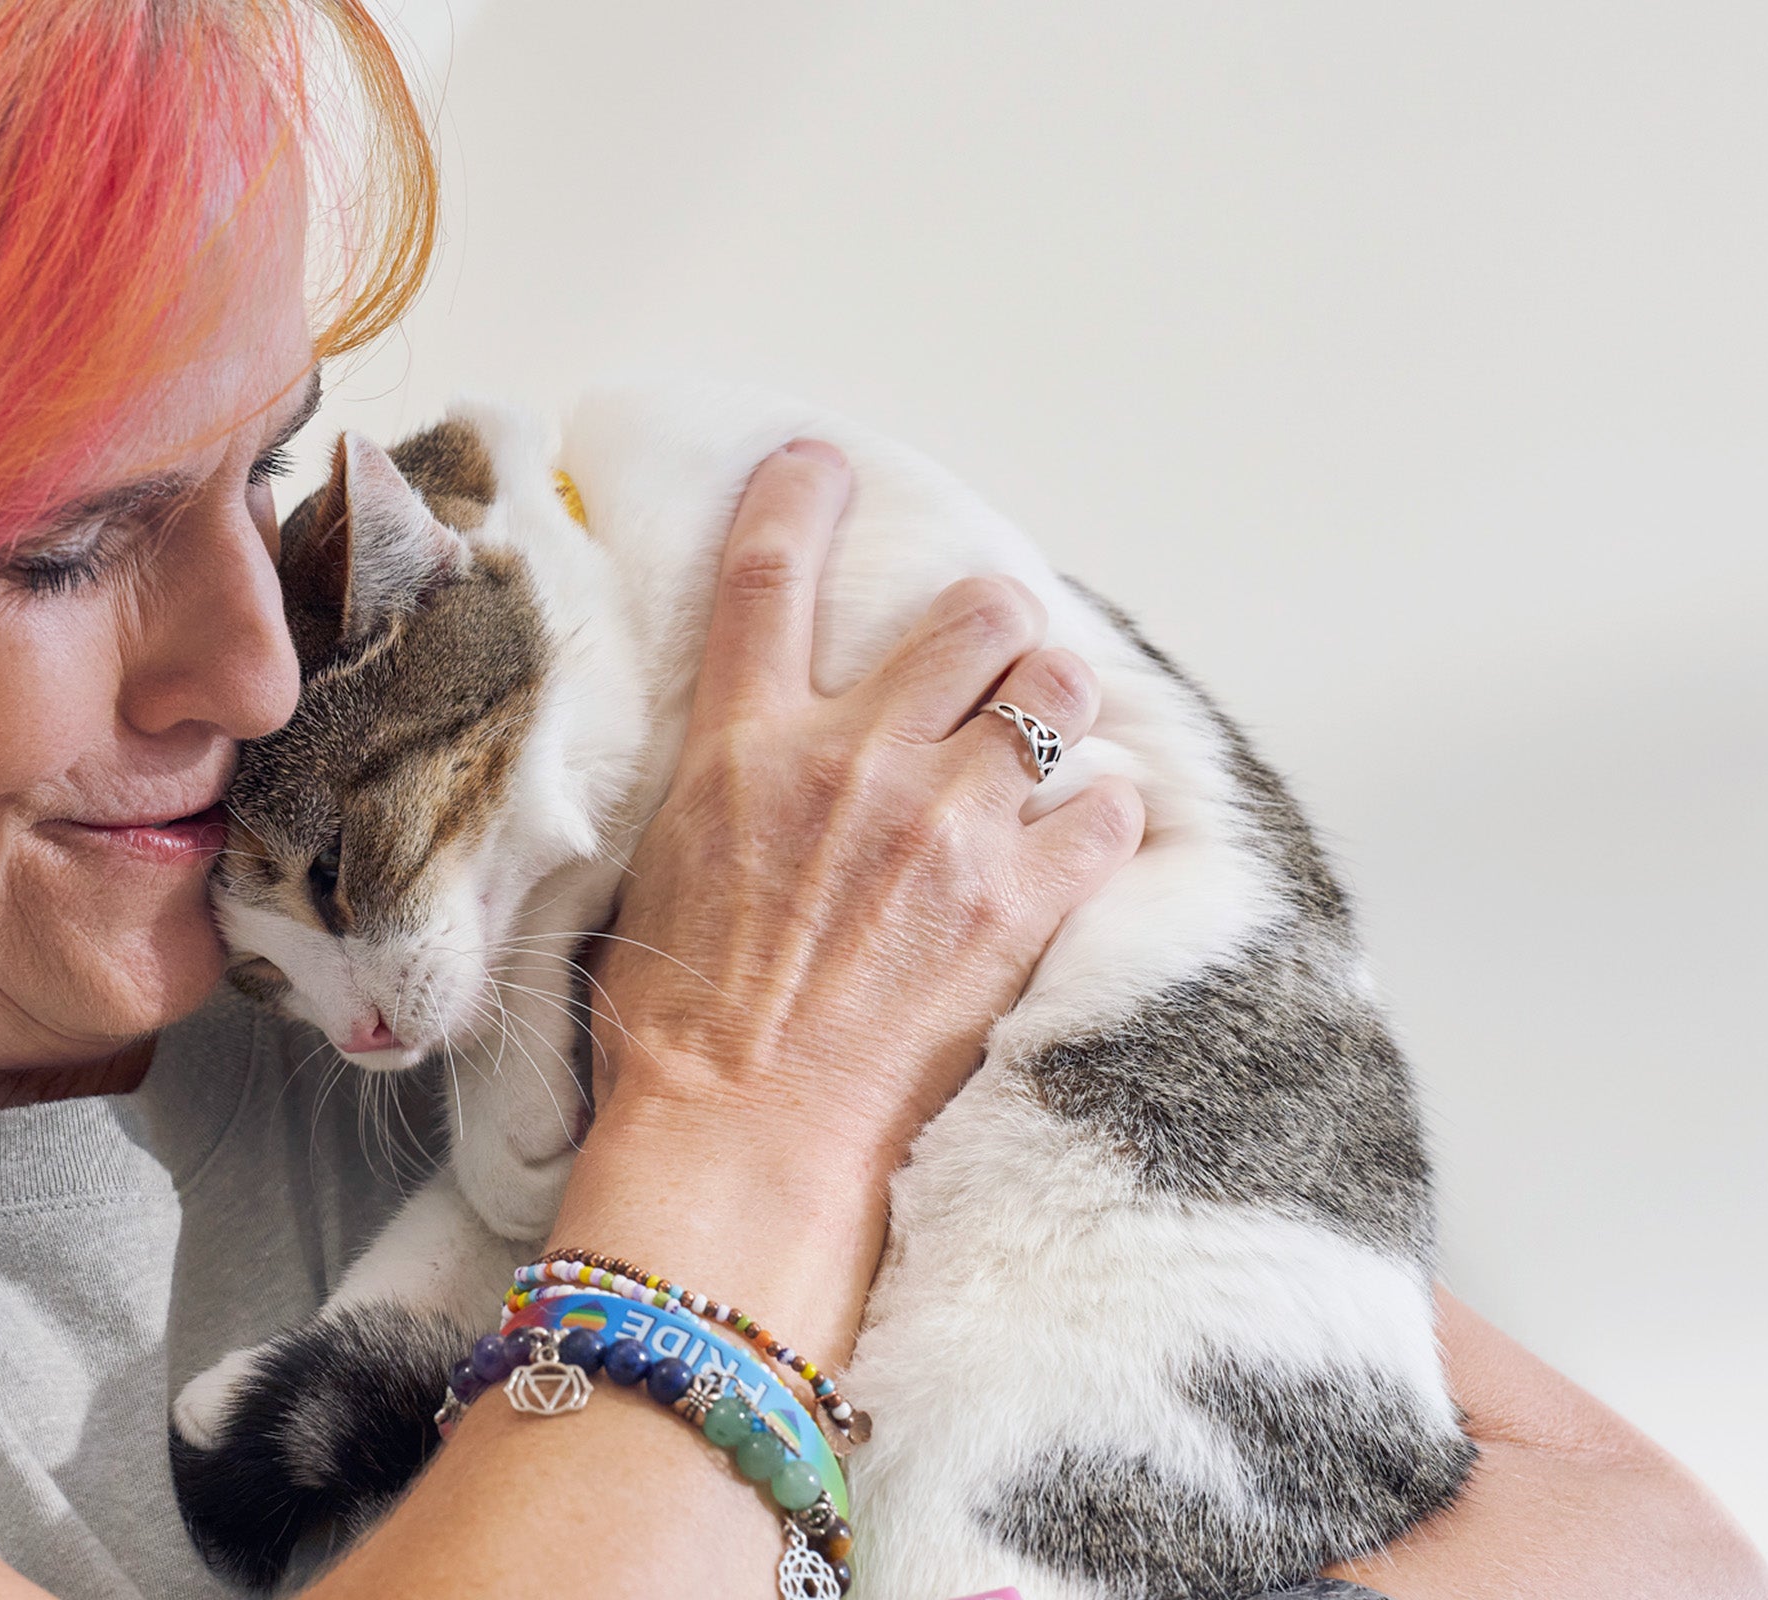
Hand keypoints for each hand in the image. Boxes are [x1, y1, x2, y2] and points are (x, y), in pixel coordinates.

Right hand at [589, 439, 1142, 1177]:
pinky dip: (1101, 821)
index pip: (770, 571)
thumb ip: (719, 783)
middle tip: (991, 657)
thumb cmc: (678, 1026)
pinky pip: (1109, 813)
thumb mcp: (659, 868)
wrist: (742, 1136)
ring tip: (1041, 746)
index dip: (801, 495)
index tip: (822, 463)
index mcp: (747, 747)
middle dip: (994, 623)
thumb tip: (749, 750)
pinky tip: (1075, 844)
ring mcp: (947, 828)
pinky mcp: (1019, 905)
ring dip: (1056, 709)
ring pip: (1056, 692)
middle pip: (970, 613)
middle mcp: (855, 762)